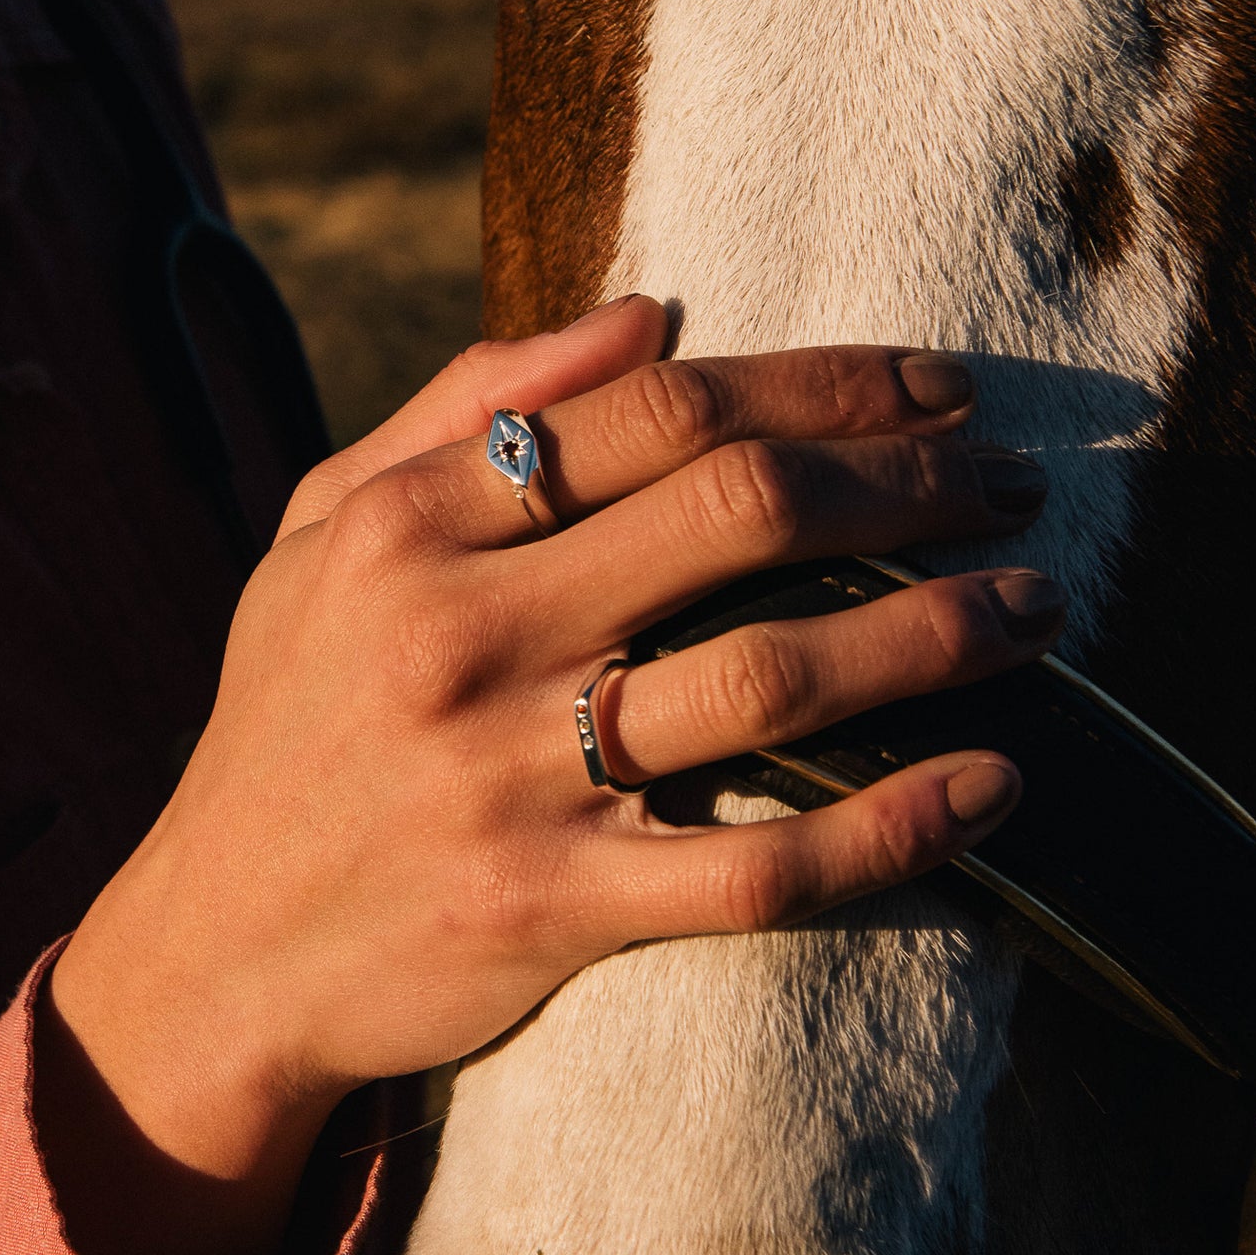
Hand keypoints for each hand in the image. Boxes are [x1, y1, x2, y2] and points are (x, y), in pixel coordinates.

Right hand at [41, 299, 1058, 1254]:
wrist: (217, 941)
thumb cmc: (289, 707)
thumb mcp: (327, 526)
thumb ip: (466, 399)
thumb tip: (650, 312)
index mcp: (407, 521)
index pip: (654, 410)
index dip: (818, 382)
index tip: (929, 384)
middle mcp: (460, 632)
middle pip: (734, 513)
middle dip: (905, 480)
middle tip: (1009, 477)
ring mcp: (506, 776)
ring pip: (769, 677)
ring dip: (934, 631)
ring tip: (1038, 606)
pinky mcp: (548, 910)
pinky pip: (753, 871)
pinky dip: (888, 829)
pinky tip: (987, 789)